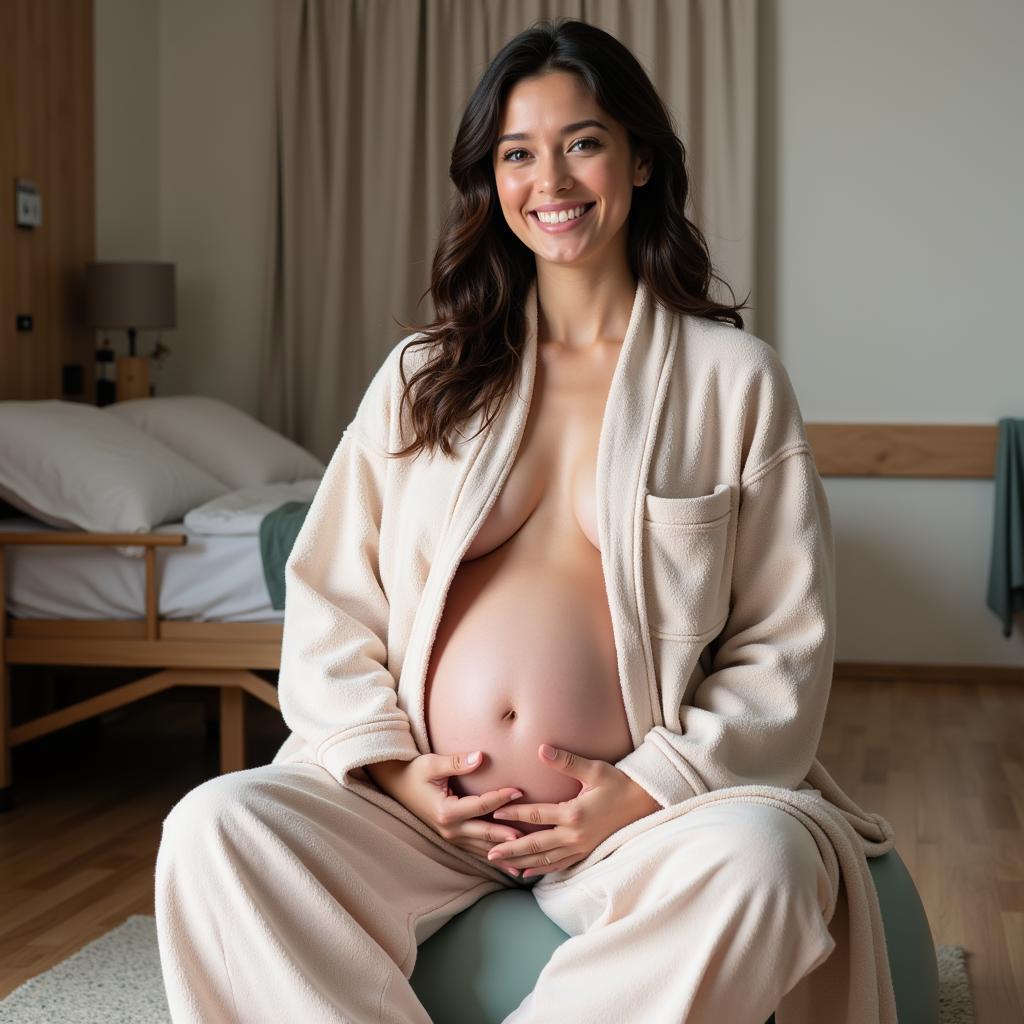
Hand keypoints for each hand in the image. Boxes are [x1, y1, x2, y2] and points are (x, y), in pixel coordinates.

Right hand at [365, 751, 527, 876]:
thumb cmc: (416, 772)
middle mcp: (449, 829)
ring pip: (483, 847)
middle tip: (532, 835)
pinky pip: (477, 850)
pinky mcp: (454, 838)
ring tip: (529, 857)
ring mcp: (451, 836)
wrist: (398, 785)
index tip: (519, 791)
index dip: (500, 798)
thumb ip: (457, 762)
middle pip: (485, 833)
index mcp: (445, 811)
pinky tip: (512, 867)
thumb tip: (480, 756)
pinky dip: (495, 857)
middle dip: (509, 834)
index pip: (480, 806)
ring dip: (505, 852)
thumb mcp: (432, 764)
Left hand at [483, 744, 662, 877]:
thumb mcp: (594, 769)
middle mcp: (575, 835)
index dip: (514, 814)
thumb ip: (566, 761)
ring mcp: (581, 847)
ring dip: (522, 862)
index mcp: (574, 813)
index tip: (495, 813)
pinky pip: (559, 865)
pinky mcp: (586, 852)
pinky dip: (541, 869)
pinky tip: (527, 873)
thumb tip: (541, 749)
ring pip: (545, 859)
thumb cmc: (619, 783)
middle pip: (536, 845)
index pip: (536, 816)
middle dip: (511, 849)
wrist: (644, 803)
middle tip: (488, 852)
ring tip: (501, 864)